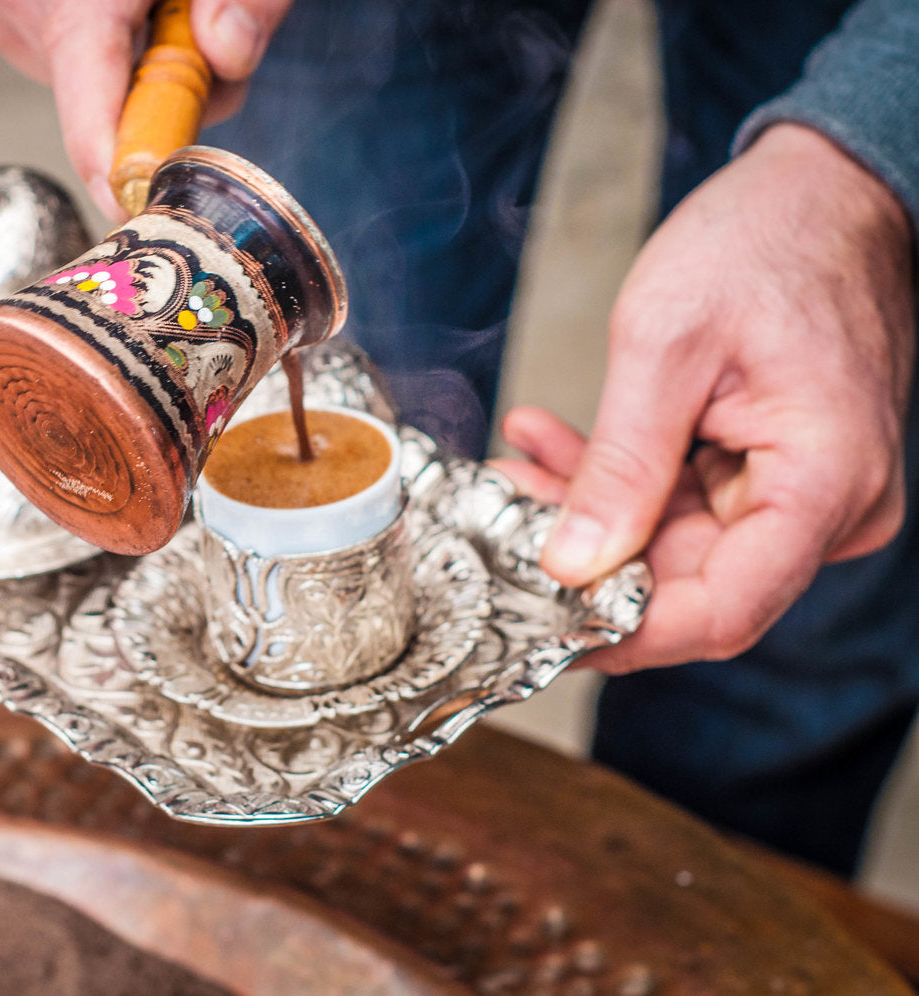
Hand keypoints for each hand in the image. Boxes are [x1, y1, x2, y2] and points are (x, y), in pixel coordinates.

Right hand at [0, 0, 291, 218]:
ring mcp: (5, 16)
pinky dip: (119, 48)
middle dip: (170, 90)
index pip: (92, 114)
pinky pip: (77, 65)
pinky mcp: (7, 19)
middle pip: (107, 106)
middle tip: (207, 25)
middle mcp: (22, 8)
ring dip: (148, 65)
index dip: (125, 172)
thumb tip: (226, 59)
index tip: (146, 215)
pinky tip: (131, 4)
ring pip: (98, 90)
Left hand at [494, 122, 914, 673]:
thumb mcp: (665, 346)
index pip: (719, 611)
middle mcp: (826, 508)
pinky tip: (547, 446)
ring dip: (586, 515)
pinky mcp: (769, 474)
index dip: (622, 633)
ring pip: (672, 545)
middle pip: (689, 583)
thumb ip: (620, 466)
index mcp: (822, 483)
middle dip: (584, 564)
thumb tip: (571, 565)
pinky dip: (615, 483)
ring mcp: (801, 494)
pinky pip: (682, 504)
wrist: (819, 191)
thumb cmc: (764, 242)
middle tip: (497, 528)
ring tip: (510, 471)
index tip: (538, 629)